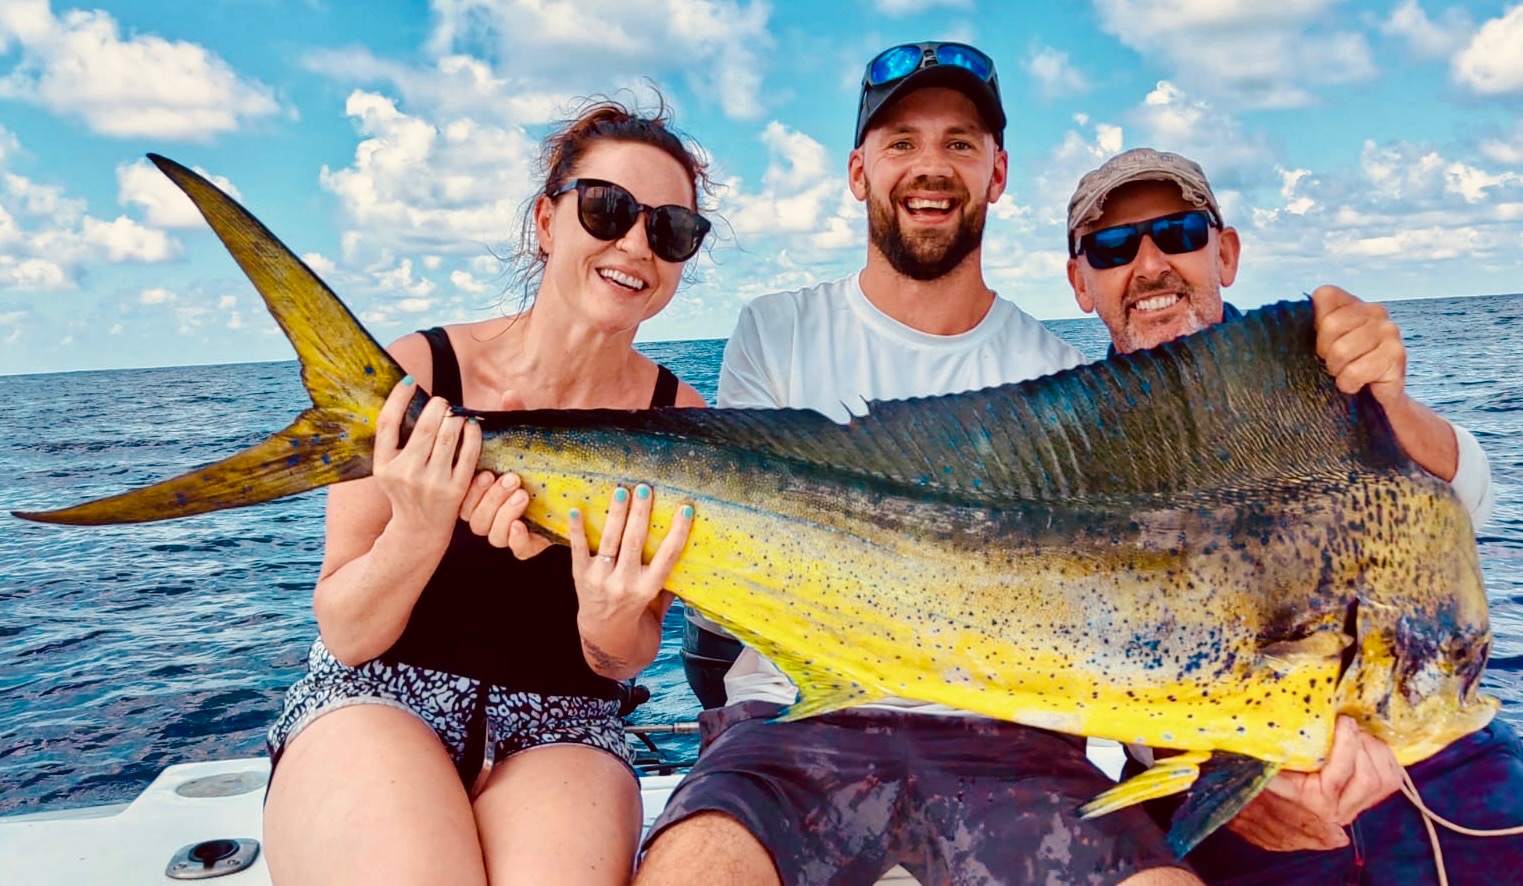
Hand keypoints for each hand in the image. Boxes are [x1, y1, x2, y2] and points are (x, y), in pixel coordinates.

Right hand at [372, 377, 480, 543]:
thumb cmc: (404, 489)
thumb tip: (405, 396)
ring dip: (455, 417)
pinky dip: (472, 433)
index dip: (397, 398)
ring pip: (448, 436)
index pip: (387, 423)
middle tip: (443, 403)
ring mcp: (431, 482)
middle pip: (424, 427)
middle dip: (438, 407)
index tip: (409, 381)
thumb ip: (393, 440)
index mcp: (383, 465)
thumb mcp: (388, 468)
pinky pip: (468, 453)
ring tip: (456, 413)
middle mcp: (405, 473)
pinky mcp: (455, 489)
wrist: (418, 529)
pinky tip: (472, 424)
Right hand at [456, 388, 550, 558]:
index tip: (485, 473)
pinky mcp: (529, 544)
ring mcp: (509, 531)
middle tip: (512, 479)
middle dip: (490, 499)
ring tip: (522, 495)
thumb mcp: (531, 440)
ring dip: (503, 514)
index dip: (470, 490)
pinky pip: (516, 551)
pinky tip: (523, 526)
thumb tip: (510, 395)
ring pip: (492, 534)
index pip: (463, 499)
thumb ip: (518, 420)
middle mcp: (491, 514)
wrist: (575, 487)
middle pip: (475, 518)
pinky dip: (516, 540)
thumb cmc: (543, 462)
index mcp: (483, 492)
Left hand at [568, 483, 693, 633]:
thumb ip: (668, 583)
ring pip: (610, 542)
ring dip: (616, 514)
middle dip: (640, 513)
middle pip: (634, 543)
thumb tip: (685, 551)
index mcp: (648, 590)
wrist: (606, 645)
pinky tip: (576, 510)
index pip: (667, 557)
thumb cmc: (640, 622)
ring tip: (621, 491)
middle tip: (644, 488)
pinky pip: (578, 550)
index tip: (685, 509)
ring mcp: (601, 581)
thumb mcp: (660, 607)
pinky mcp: (581, 578)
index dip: (678, 532)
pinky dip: (577, 530)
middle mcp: (625, 584)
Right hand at [1227, 716, 1403, 850]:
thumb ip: (1272, 748)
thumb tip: (1281, 717)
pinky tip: (1365, 747)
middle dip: (1364, 744)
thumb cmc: (1253, 782)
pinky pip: (1387, 784)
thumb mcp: (1259, 764)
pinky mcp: (1358, 806)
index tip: (1340, 719)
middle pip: (1371, 777)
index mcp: (1310, 799)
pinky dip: (1383, 761)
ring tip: (1357, 735)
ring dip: (1376, 752)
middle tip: (1348, 725)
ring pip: (1384, 782)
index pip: (1342, 769)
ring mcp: (1350, 811)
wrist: (1250, 815)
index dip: (1346, 739)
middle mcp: (1335, 811)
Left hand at [1311, 285, 1407, 408]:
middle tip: (1333, 364)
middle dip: (1325, 352)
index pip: (1325, 295)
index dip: (1317, 323)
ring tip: (1344, 375)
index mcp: (1353, 303)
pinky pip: (1356, 371)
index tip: (1322, 342)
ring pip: (1342, 350)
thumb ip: (1310, 326)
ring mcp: (1389, 330)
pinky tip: (1355, 384)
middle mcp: (1374, 310)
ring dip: (1337, 371)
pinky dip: (1349, 383)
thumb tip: (1283, 318)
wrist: (1374, 399)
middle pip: (1331, 324)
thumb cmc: (1343, 368)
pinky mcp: (1397, 354)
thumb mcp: (1322, 344)